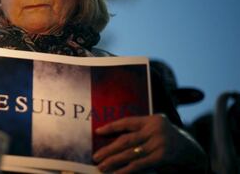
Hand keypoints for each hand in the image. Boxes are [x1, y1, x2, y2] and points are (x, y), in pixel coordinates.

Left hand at [92, 114, 206, 172]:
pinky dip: (125, 170)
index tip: (98, 132)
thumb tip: (114, 141)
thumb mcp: (157, 130)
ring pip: (130, 153)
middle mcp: (155, 129)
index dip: (112, 127)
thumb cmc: (169, 141)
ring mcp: (159, 143)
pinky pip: (139, 165)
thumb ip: (141, 132)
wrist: (194, 154)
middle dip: (109, 149)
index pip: (127, 122)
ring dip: (114, 161)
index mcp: (152, 120)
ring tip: (102, 166)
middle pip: (126, 140)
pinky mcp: (162, 157)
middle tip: (96, 156)